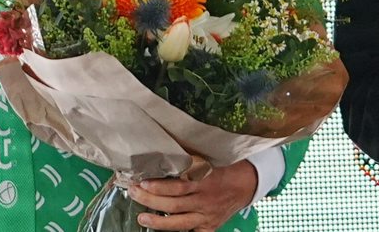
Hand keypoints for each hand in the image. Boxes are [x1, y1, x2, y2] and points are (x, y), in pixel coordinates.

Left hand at [128, 159, 256, 231]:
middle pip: (173, 204)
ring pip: (179, 222)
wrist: (245, 185)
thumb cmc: (223, 168)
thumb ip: (188, 163)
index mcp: (204, 181)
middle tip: (133, 193)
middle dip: (150, 200)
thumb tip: (163, 154)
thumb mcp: (207, 161)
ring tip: (141, 217)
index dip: (159, 186)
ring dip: (157, 221)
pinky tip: (161, 231)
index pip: (178, 186)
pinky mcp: (209, 228)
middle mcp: (204, 201)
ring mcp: (206, 217)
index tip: (142, 181)